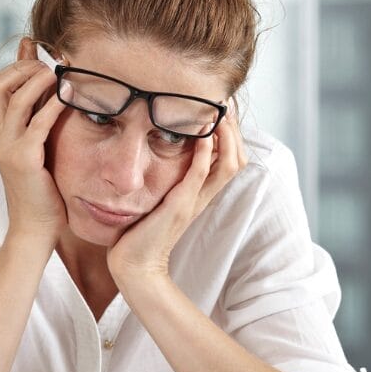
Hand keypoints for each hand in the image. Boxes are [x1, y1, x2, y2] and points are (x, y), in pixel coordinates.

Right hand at [0, 38, 68, 246]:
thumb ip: (41, 126)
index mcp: (0, 132)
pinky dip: (52, 105)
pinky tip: (69, 96)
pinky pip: (37, 122)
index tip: (32, 43)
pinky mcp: (24, 159)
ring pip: (14, 96)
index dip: (15, 61)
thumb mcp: (38, 152)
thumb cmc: (43, 192)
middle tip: (50, 64)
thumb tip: (55, 100)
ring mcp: (9, 146)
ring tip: (60, 73)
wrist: (35, 229)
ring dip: (38, 79)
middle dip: (24, 67)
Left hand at [106, 108, 247, 284]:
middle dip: (235, 131)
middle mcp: (202, 197)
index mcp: (200, 195)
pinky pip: (199, 174)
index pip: (230, 161)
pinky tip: (202, 132)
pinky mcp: (179, 205)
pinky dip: (204, 151)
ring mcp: (193, 201)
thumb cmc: (139, 234)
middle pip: (237, 160)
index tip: (223, 112)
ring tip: (219, 113)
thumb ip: (164, 183)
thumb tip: (156, 158)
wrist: (134, 266)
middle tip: (226, 105)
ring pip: (228, 164)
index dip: (232, 137)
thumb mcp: (158, 201)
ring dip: (226, 136)